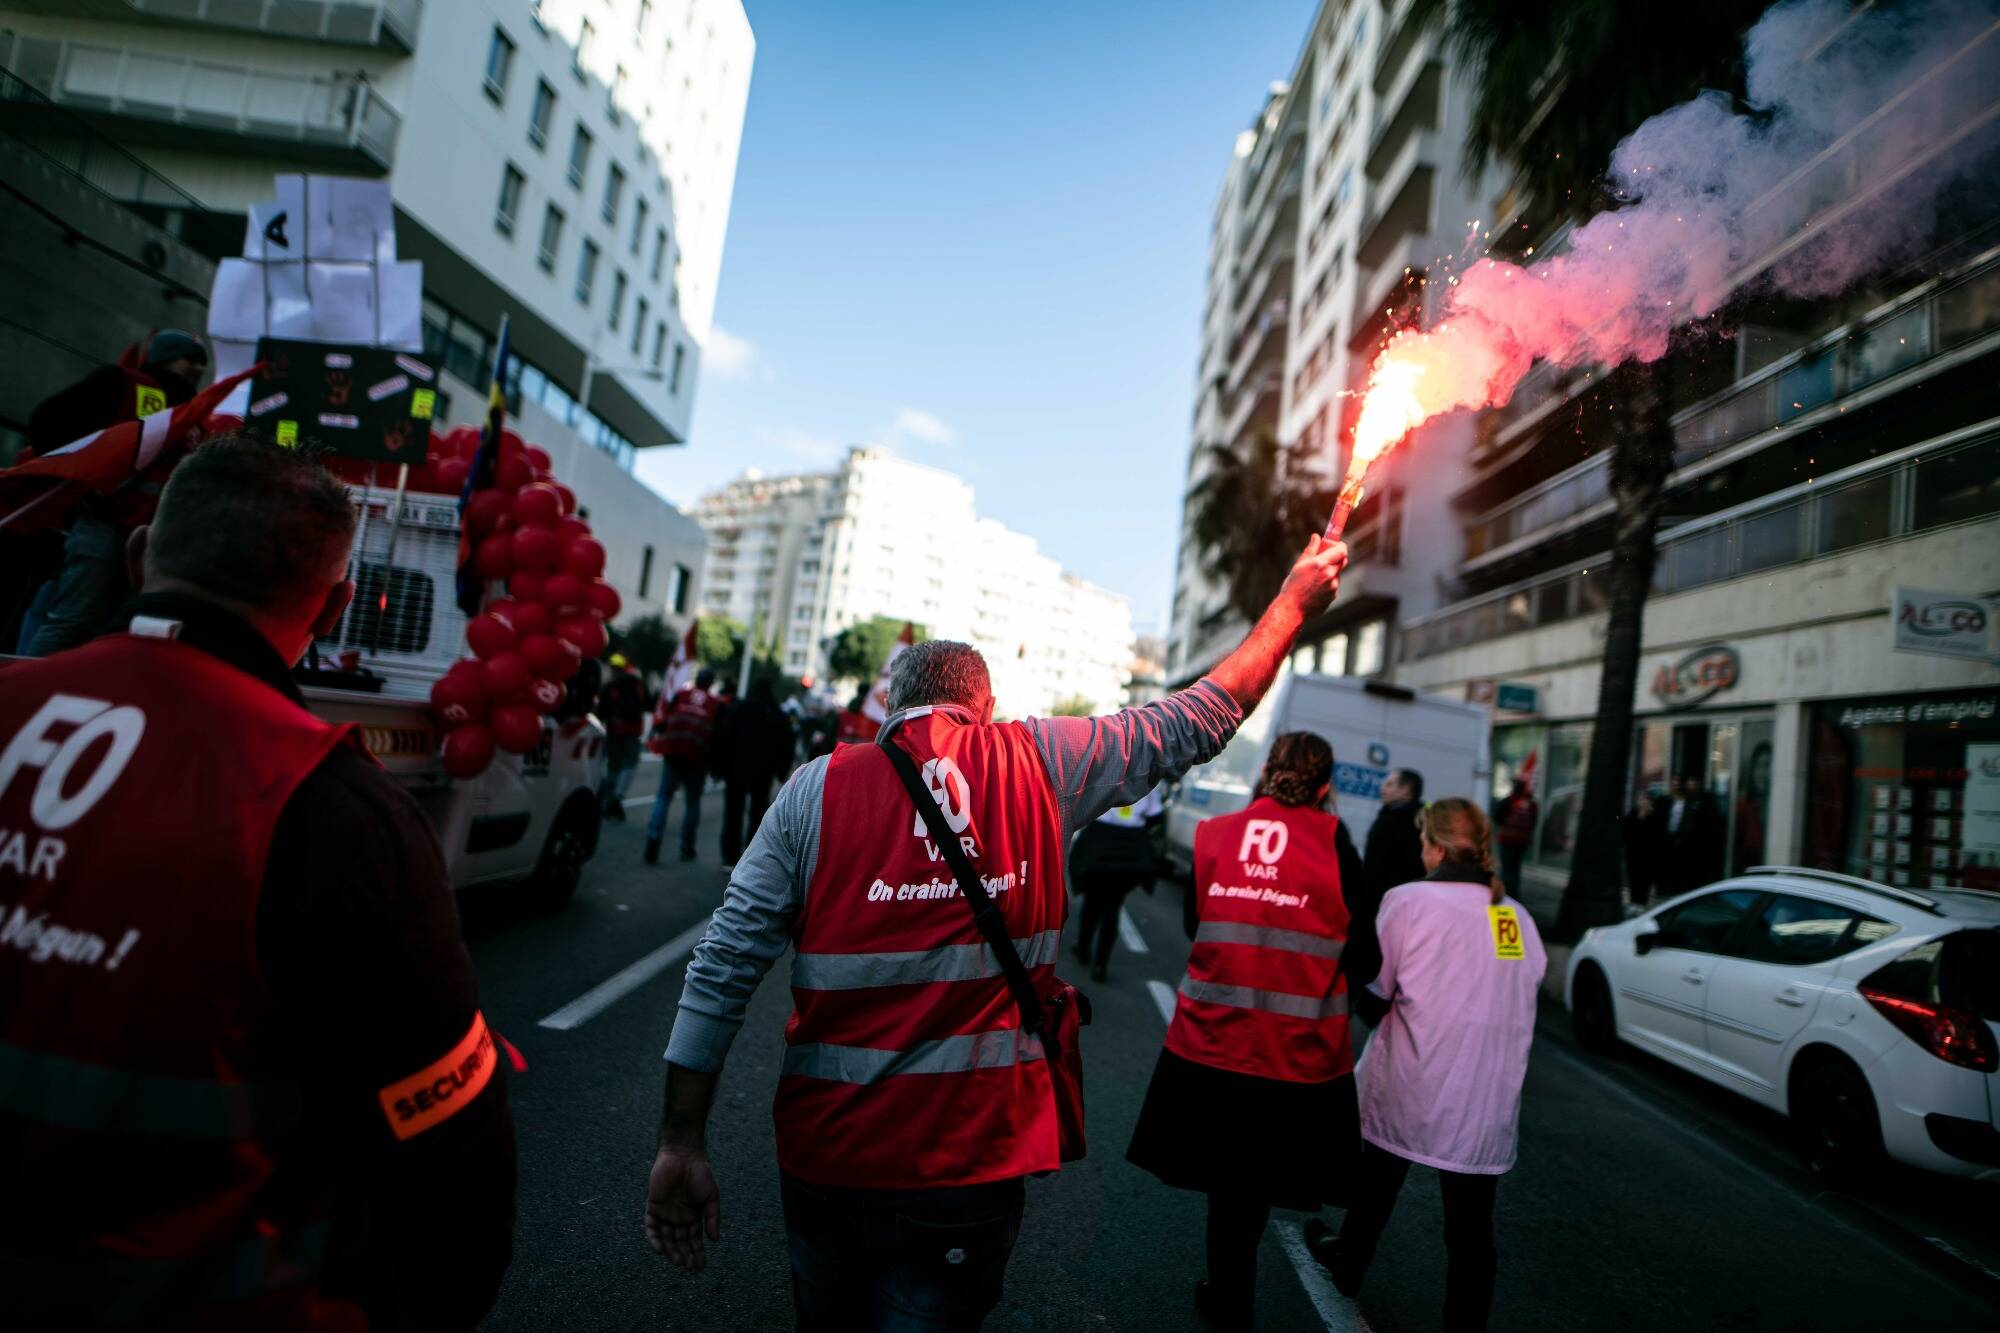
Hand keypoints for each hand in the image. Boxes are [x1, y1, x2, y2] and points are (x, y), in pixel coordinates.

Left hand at [644, 1145, 720, 1270]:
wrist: (683, 1155)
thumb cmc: (700, 1173)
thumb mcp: (711, 1197)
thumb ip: (712, 1217)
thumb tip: (715, 1240)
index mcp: (693, 1216)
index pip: (694, 1240)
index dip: (697, 1253)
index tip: (700, 1267)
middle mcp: (678, 1217)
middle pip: (680, 1242)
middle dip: (685, 1256)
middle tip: (689, 1268)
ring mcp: (665, 1212)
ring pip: (666, 1238)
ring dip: (671, 1251)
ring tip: (677, 1262)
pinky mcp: (653, 1206)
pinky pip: (651, 1226)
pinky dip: (654, 1238)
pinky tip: (660, 1249)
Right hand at [1277, 534, 1348, 619]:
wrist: (1292, 609)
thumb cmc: (1293, 586)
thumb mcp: (1299, 565)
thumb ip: (1311, 549)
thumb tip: (1316, 537)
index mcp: (1321, 564)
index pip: (1341, 550)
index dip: (1340, 546)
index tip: (1336, 545)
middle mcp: (1330, 575)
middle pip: (1343, 561)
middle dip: (1336, 557)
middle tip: (1326, 558)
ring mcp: (1333, 587)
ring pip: (1337, 574)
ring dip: (1331, 572)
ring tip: (1314, 578)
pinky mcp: (1333, 596)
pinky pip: (1334, 585)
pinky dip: (1328, 584)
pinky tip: (1314, 589)